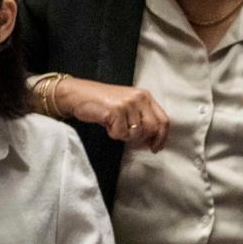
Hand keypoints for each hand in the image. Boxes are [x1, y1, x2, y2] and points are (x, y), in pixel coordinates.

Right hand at [54, 77, 169, 150]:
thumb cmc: (102, 103)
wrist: (79, 95)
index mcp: (145, 96)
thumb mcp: (127, 106)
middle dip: (140, 138)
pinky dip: (113, 133)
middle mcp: (140, 98)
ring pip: (136, 133)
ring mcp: (129, 103)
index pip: (163, 120)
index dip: (161, 137)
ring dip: (123, 135)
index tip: (156, 148)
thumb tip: (151, 140)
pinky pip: (120, 133)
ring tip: (113, 125)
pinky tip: (107, 123)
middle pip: (152, 128)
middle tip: (127, 137)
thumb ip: (141, 118)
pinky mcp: (116, 110)